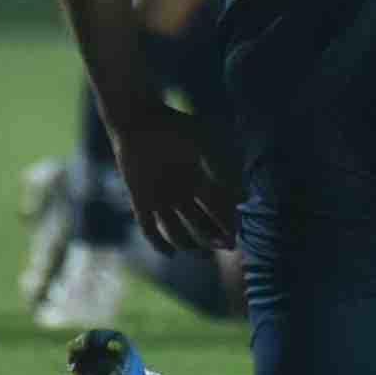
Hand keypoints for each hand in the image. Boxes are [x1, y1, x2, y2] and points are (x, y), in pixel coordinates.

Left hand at [113, 115, 234, 257]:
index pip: (218, 210)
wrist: (138, 119)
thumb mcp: (202, 144)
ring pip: (177, 232)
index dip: (228, 224)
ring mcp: (160, 199)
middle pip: (200, 225)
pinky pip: (148, 228)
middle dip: (214, 238)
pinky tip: (170, 255)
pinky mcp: (140, 200)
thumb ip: (218, 168)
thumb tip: (237, 194)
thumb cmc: (173, 127)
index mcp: (198, 180)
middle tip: (225, 246)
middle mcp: (181, 194)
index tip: (237, 237)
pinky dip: (158, 243)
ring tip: (201, 252)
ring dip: (190, 244)